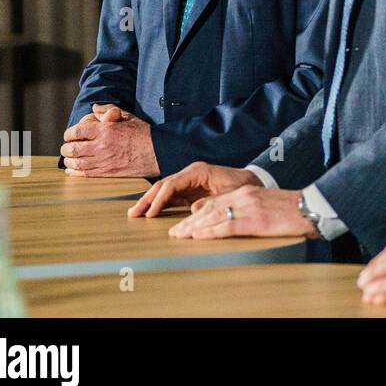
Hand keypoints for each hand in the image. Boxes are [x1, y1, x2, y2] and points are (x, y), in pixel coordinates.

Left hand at [62, 104, 159, 177]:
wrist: (157, 152)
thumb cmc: (144, 134)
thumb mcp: (128, 117)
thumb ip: (109, 110)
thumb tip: (95, 108)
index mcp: (105, 130)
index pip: (76, 132)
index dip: (69, 134)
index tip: (70, 135)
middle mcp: (101, 146)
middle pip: (72, 149)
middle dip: (66, 148)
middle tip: (67, 148)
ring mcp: (103, 161)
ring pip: (75, 162)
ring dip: (69, 160)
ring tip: (69, 159)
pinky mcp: (107, 172)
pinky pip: (84, 173)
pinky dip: (74, 172)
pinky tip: (72, 170)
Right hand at [128, 162, 260, 217]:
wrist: (251, 182)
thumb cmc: (242, 186)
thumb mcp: (230, 194)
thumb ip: (212, 201)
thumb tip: (193, 208)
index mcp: (198, 172)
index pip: (173, 184)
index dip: (160, 199)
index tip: (151, 213)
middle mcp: (190, 174)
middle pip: (163, 185)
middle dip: (148, 199)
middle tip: (133, 213)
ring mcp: (189, 182)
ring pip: (164, 190)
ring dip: (150, 202)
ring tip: (135, 214)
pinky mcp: (189, 190)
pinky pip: (170, 196)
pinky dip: (159, 204)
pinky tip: (149, 213)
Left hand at [166, 185, 317, 239]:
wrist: (311, 207)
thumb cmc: (292, 209)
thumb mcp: (266, 204)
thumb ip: (247, 208)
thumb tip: (230, 219)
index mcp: (247, 192)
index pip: (215, 203)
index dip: (197, 214)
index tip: (185, 224)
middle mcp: (244, 197)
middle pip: (210, 209)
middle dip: (190, 222)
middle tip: (175, 232)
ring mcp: (249, 208)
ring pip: (214, 217)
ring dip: (194, 227)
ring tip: (180, 235)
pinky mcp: (255, 220)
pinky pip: (227, 226)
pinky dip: (210, 231)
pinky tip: (198, 236)